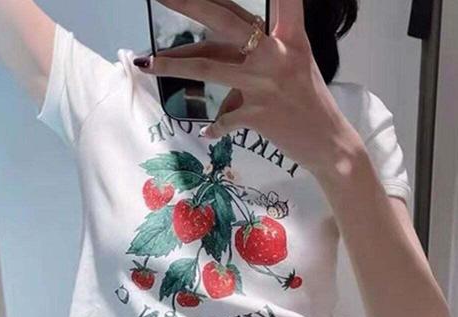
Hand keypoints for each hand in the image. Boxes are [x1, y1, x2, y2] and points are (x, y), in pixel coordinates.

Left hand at [134, 0, 364, 175]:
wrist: (330, 143)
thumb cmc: (313, 104)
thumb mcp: (298, 65)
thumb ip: (266, 51)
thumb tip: (228, 51)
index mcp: (291, 39)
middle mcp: (276, 55)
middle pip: (225, 22)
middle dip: (191, 4)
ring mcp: (264, 85)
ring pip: (208, 67)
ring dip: (173, 65)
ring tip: (146, 63)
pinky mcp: (257, 115)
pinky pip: (224, 119)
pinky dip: (215, 127)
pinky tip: (208, 130)